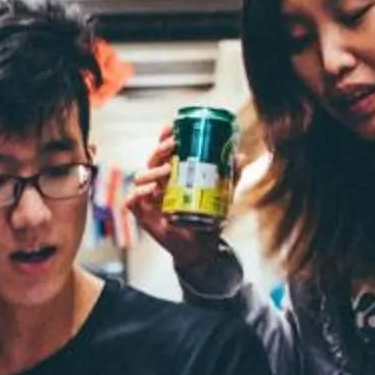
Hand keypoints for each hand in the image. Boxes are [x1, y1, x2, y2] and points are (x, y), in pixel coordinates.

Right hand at [126, 121, 231, 273]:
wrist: (201, 247)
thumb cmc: (207, 219)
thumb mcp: (222, 195)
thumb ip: (230, 176)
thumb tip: (241, 157)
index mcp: (174, 175)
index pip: (165, 151)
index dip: (165, 137)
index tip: (171, 127)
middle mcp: (159, 183)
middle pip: (152, 160)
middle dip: (160, 149)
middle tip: (173, 145)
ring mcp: (149, 199)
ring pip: (141, 178)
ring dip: (152, 171)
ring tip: (168, 171)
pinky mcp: (143, 215)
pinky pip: (133, 201)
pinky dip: (139, 194)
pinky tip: (152, 191)